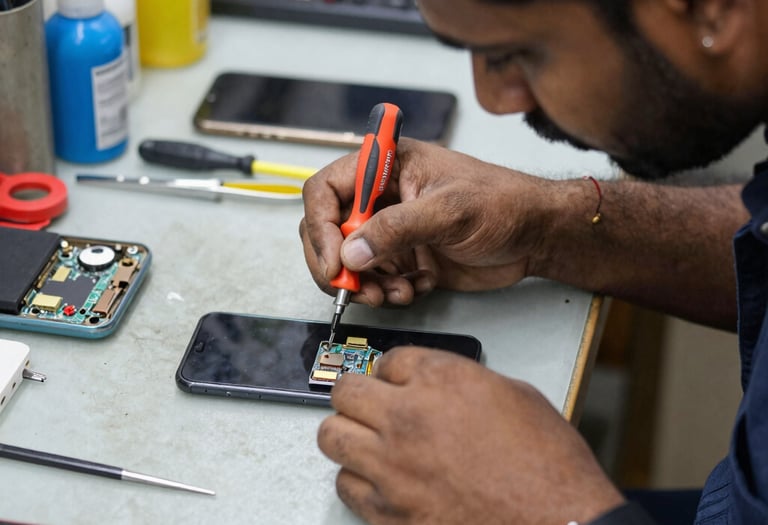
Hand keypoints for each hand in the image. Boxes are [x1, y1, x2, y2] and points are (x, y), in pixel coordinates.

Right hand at [299, 138, 554, 307]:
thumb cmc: (503, 204)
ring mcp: (392, 230)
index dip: (319, 226)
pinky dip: (388, 292)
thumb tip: (349, 253)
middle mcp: (382, 198)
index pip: (326, 190)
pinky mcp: (404, 257)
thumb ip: (396, 229)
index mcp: (386, 167)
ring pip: (350, 262)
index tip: (333, 262)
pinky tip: (417, 286)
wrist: (536, 235)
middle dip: (338, 265)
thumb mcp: (449, 210)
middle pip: (329, 231)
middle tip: (355, 288)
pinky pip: (376, 280)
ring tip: (396, 292)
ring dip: (365, 285)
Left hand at [317, 347, 623, 524]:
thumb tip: (440, 384)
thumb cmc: (549, 467)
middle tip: (369, 403)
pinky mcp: (388, 511)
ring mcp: (393, 466)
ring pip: (331, 436)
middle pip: (346, 391)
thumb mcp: (516, 396)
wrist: (559, 523)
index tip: (394, 380)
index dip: (393, 371)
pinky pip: (345, 485)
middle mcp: (408, 418)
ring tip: (366, 438)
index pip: (389, 360)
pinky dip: (357, 479)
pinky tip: (378, 479)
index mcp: (443, 381)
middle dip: (357, 393)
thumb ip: (465, 381)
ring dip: (348, 433)